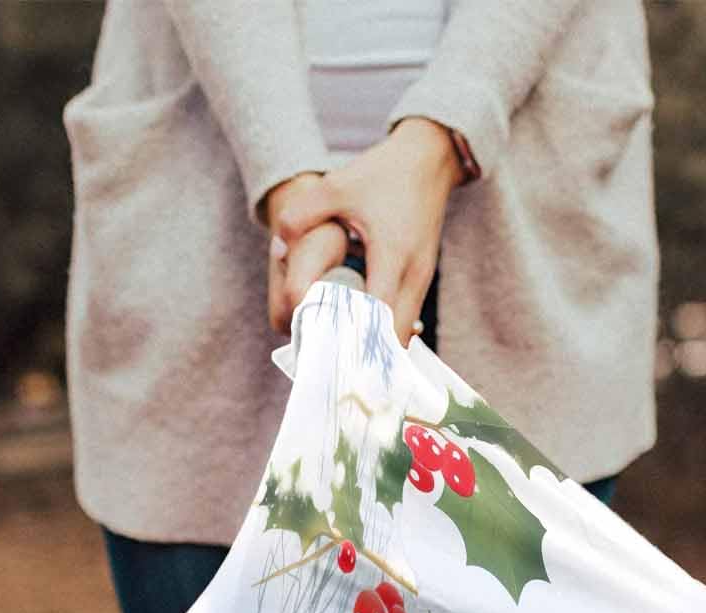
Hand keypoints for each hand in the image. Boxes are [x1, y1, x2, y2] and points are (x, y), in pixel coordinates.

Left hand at [270, 119, 463, 342]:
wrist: (428, 158)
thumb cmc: (383, 173)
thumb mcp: (337, 186)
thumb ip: (301, 214)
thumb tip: (277, 248)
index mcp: (393, 255)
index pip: (378, 317)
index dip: (355, 340)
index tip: (330, 354)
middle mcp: (414, 274)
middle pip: (394, 337)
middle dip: (365, 353)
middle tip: (331, 361)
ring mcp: (422, 279)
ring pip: (402, 332)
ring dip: (375, 342)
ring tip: (341, 350)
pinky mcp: (422, 279)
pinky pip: (405, 318)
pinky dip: (384, 329)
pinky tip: (358, 329)